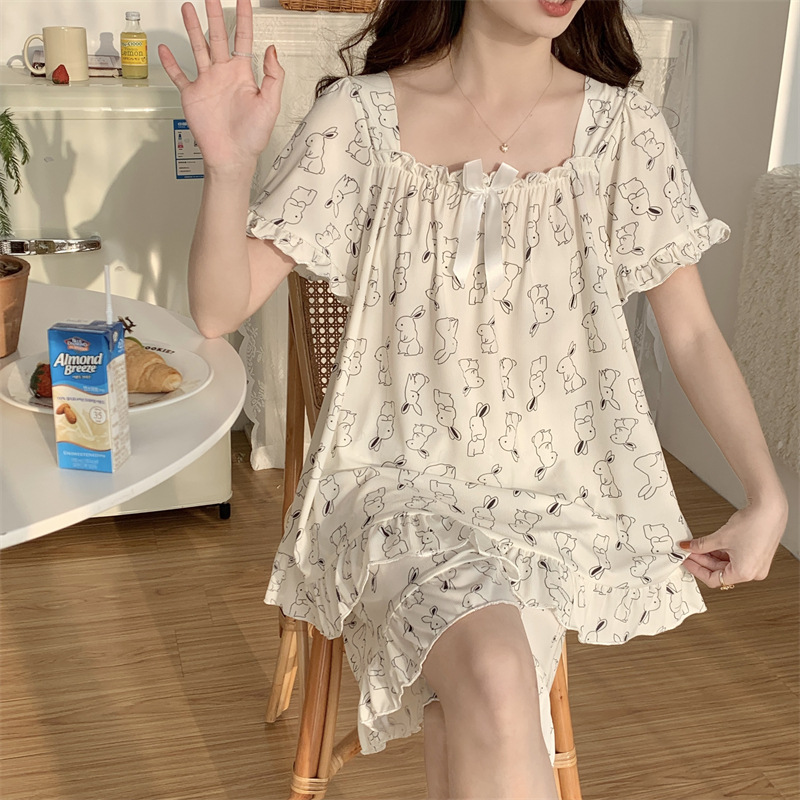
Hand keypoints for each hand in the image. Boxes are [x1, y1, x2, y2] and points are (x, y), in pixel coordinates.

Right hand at [158, 0, 283, 170]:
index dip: (243, 18)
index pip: (243, 39)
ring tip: (186, 8)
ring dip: (191, 28)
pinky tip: (164, 49)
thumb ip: (274, 76)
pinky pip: (179, 75)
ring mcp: (207, 83)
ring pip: (197, 48)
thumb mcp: (271, 105)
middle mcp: (224, 74)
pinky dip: (170, 63)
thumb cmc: (253, 137)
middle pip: (217, 37)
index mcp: (243, 75)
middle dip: (213, 15)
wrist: (232, 157)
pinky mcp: (192, 95)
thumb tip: (272, 49)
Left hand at [678, 496, 787, 588]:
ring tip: (697, 547)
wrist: (770, 510)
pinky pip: (735, 559)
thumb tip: (689, 547)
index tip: (686, 562)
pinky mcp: (757, 556)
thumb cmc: (754, 524)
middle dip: (702, 561)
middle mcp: (753, 572)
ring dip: (710, 556)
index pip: (713, 579)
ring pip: (726, 565)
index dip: (696, 570)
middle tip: (689, 552)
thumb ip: (701, 545)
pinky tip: (709, 545)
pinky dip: (721, 553)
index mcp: (744, 573)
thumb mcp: (720, 537)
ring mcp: (756, 565)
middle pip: (720, 572)